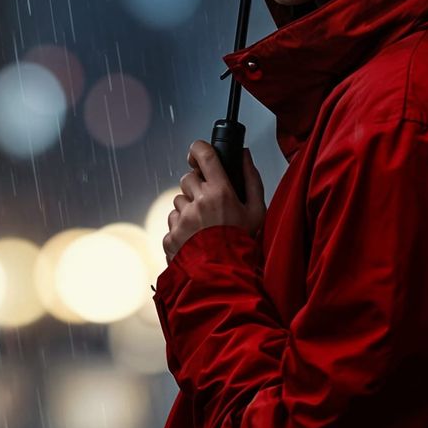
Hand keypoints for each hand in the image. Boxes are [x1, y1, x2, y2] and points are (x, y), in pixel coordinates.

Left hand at [163, 140, 265, 263]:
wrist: (225, 278)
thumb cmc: (243, 244)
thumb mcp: (257, 211)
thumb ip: (251, 179)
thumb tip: (244, 155)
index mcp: (220, 192)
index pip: (204, 155)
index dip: (198, 149)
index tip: (197, 153)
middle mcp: (198, 202)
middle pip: (188, 178)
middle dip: (196, 187)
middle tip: (209, 204)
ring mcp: (182, 220)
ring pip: (179, 201)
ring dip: (188, 209)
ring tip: (204, 227)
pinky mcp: (170, 236)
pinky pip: (172, 223)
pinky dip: (181, 228)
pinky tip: (195, 239)